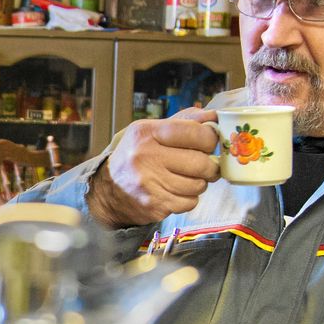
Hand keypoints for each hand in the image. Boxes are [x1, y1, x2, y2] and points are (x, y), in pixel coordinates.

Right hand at [88, 106, 219, 226]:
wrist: (109, 190)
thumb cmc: (137, 156)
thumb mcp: (153, 130)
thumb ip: (185, 121)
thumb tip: (214, 117)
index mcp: (147, 133)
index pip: (195, 132)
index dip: (210, 138)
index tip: (209, 142)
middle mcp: (146, 157)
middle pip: (201, 163)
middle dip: (209, 166)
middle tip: (205, 165)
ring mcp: (150, 184)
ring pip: (198, 185)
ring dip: (199, 183)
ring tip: (186, 178)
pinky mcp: (155, 206)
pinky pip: (190, 203)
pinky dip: (188, 198)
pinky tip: (176, 191)